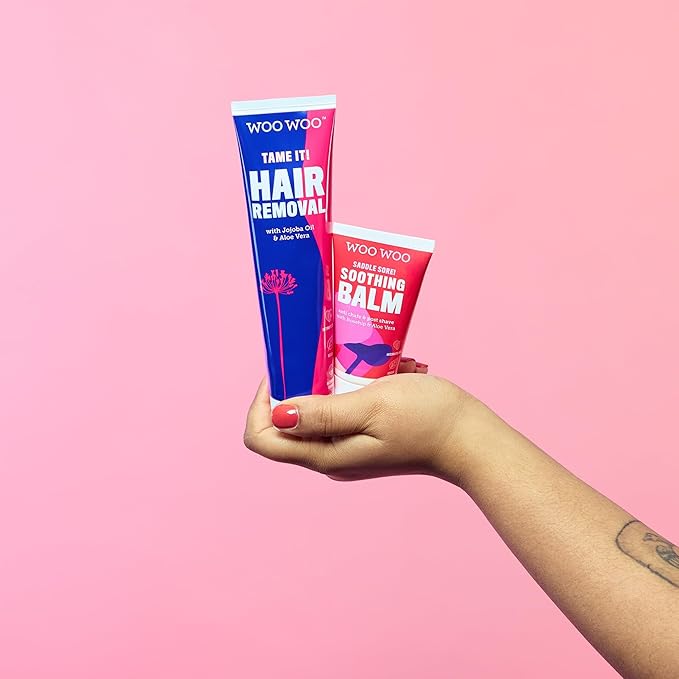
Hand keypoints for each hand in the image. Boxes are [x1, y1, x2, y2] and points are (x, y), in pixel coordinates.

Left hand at [243, 359, 483, 483]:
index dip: (261, 403)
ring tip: (360, 362)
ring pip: (316, 411)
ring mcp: (347, 449)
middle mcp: (329, 457)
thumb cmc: (426, 419)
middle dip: (299, 384)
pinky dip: (351, 387)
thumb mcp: (371, 407)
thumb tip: (277, 414)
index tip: (286, 370)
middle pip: (286, 422)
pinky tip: (381, 372)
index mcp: (324, 454)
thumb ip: (323, 413)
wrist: (470, 439)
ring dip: (330, 381)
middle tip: (324, 356)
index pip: (262, 438)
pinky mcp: (364, 439)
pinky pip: (341, 410)